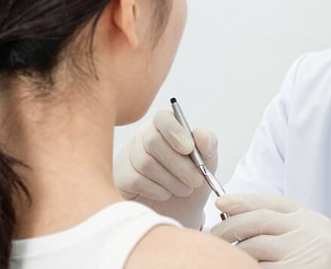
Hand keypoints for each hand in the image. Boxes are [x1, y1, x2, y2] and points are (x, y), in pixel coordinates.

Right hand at [113, 110, 217, 228]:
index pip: (162, 117)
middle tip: (196, 181)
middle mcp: (142, 138)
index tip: (189, 149)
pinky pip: (136, 180)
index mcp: (164, 128)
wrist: (179, 211)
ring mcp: (128, 157)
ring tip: (184, 189)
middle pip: (153, 141)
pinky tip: (166, 194)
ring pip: (145, 163)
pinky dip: (157, 190)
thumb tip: (200, 134)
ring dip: (171, 180)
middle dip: (179, 164)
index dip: (175, 131)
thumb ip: (208, 145)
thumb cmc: (191, 181)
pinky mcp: (121, 178)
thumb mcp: (207, 164)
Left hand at [211, 194, 330, 268]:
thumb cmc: (312, 268)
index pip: (273, 202)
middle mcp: (311, 233)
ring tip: (230, 257)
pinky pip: (257, 266)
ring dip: (235, 252)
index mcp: (312, 221)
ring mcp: (304, 253)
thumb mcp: (303, 241)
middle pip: (259, 220)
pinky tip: (240, 266)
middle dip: (230, 227)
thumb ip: (278, 228)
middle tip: (214, 236)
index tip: (222, 202)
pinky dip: (244, 265)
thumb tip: (232, 215)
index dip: (244, 200)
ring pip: (254, 245)